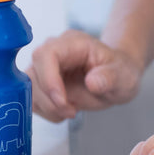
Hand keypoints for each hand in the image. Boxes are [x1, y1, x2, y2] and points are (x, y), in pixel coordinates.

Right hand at [27, 29, 142, 121]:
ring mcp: (46, 67)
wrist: (116, 77)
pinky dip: (47, 111)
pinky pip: (33, 99)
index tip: (63, 100)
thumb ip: (110, 77)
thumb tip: (93, 82)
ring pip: (29, 89)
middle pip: (33, 73)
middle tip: (72, 111)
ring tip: (71, 111)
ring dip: (48, 107)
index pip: (46, 53)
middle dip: (49, 99)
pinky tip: (65, 110)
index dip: (48, 78)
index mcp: (74, 43)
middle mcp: (55, 52)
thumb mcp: (124, 76)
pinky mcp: (42, 83)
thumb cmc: (120, 71)